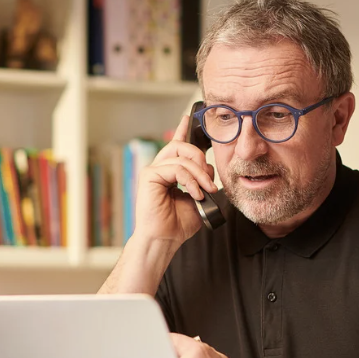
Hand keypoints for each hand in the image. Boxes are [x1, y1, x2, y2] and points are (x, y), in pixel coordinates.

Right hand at [132, 114, 217, 246]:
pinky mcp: (149, 176)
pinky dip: (190, 180)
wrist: (164, 240)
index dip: (182, 130)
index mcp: (169, 172)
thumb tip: (210, 170)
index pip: (175, 145)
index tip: (189, 117)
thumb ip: (202, 181)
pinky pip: (176, 168)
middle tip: (210, 180)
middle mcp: (159, 168)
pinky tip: (195, 193)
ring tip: (206, 190)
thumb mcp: (197, 198)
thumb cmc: (177, 224)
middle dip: (200, 158)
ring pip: (181, 157)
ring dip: (200, 174)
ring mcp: (152, 171)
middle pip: (181, 146)